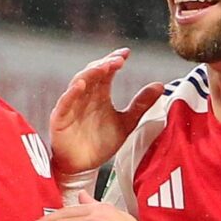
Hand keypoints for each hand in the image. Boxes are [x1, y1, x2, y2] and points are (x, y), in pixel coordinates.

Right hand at [47, 50, 158, 179]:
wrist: (83, 166)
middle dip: (104, 64)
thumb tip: (160, 85)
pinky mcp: (60, 118)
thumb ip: (141, 104)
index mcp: (99, 94)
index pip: (106, 71)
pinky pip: (65, 103)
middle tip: (118, 60)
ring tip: (103, 67)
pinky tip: (81, 85)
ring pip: (78, 83)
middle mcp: (85, 96)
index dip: (114, 60)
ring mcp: (71, 106)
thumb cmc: (100, 143)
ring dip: (90, 73)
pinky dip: (71, 93)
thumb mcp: (126, 122)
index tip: (126, 53)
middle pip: (93, 73)